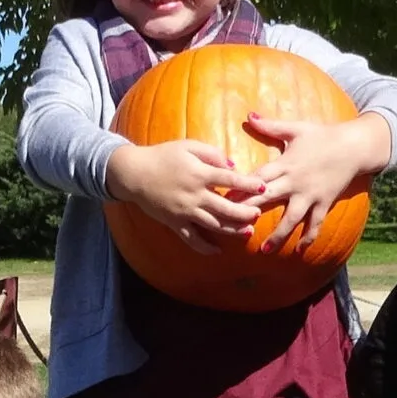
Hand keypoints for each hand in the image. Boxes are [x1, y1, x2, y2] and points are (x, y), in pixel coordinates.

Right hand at [106, 138, 263, 252]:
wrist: (134, 174)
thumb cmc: (162, 155)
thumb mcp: (188, 146)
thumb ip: (212, 153)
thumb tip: (232, 166)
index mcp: (199, 174)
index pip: (230, 180)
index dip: (248, 184)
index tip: (262, 186)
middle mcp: (194, 195)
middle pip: (226, 208)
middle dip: (245, 213)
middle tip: (258, 213)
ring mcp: (185, 211)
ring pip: (214, 225)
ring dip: (232, 230)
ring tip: (247, 231)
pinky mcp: (174, 222)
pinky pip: (191, 239)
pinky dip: (204, 247)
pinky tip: (217, 251)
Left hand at [243, 111, 387, 252]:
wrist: (354, 145)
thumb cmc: (322, 135)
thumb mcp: (295, 128)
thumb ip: (270, 126)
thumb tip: (248, 116)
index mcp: (285, 163)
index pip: (258, 176)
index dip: (241, 186)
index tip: (222, 196)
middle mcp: (295, 182)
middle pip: (269, 199)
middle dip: (250, 212)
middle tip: (233, 226)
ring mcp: (310, 194)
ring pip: (292, 218)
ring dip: (278, 235)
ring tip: (264, 250)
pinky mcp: (324, 202)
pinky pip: (316, 223)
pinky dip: (308, 237)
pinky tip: (299, 251)